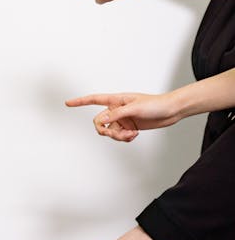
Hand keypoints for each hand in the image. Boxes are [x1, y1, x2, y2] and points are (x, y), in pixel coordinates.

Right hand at [66, 92, 182, 141]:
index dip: (80, 101)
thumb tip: (102, 120)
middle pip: (99, 122)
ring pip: (109, 132)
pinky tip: (134, 136)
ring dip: (119, 136)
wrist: (170, 111)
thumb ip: (117, 114)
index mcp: (115, 100)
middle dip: (107, 131)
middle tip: (117, 135)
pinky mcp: (128, 127)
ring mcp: (122, 119)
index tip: (68, 103)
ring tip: (132, 135)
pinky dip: (125, 139)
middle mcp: (116, 110)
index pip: (93, 100)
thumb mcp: (134, 108)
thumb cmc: (155, 104)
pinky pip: (119, 136)